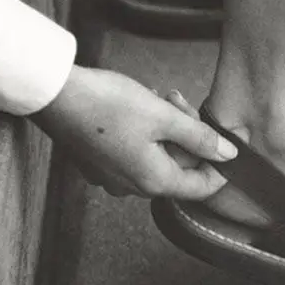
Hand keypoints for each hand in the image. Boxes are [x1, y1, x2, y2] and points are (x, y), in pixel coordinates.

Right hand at [32, 65, 236, 199]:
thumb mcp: (163, 116)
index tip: (224, 140)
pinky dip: (143, 130)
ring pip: (155, 155)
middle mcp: (131, 187)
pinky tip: (137, 104)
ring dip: (164, 127)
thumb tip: (228, 154)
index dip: (219, 166)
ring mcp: (111, 177)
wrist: (56, 96)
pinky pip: (133, 151)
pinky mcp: (97, 162)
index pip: (201, 188)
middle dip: (185, 133)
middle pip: (177, 167)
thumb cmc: (109, 104)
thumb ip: (198, 136)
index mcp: (153, 181)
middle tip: (177, 99)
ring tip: (156, 95)